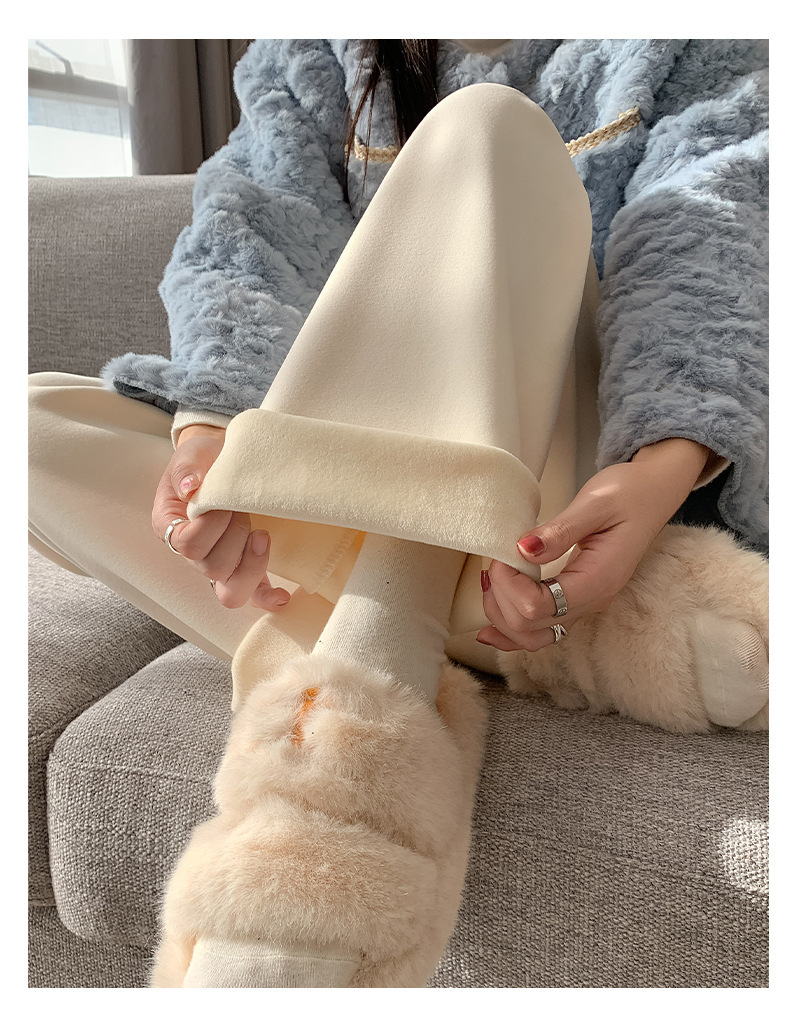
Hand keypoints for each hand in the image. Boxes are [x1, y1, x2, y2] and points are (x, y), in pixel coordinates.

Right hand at [152, 424, 292, 610]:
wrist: (227, 459)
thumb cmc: (207, 458)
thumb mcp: (193, 453)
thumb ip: (187, 468)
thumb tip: (191, 487)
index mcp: (171, 526)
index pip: (186, 544)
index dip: (210, 527)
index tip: (225, 503)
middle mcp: (192, 553)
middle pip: (211, 568)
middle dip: (235, 537)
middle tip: (243, 509)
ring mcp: (220, 563)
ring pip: (230, 591)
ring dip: (251, 566)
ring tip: (263, 536)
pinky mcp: (245, 567)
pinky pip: (254, 595)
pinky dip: (267, 598)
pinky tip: (282, 595)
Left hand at [477, 439, 710, 651]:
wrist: (652, 493)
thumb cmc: (628, 493)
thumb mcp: (595, 503)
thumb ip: (560, 530)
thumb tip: (523, 550)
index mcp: (596, 581)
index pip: (537, 607)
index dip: (508, 585)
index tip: (503, 553)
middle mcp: (592, 601)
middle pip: (530, 629)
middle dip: (500, 600)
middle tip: (496, 563)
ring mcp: (585, 603)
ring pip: (533, 637)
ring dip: (503, 616)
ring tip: (492, 580)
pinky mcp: (575, 597)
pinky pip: (542, 627)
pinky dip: (512, 628)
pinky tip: (491, 625)